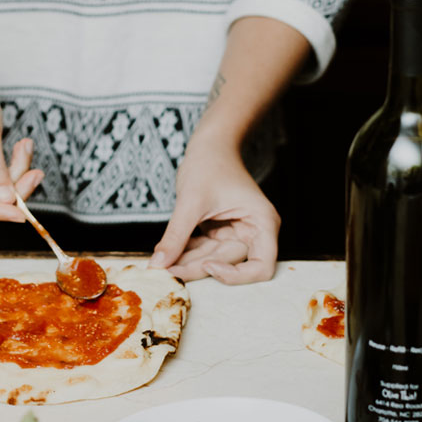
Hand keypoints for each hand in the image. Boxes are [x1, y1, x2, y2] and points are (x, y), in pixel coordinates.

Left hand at [150, 136, 279, 283]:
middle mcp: (254, 231)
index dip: (236, 276)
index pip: (261, 267)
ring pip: (213, 260)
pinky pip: (203, 250)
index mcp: (262, 222)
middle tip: (166, 272)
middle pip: (231, 264)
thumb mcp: (191, 201)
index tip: (207, 266)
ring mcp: (237, 233)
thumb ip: (176, 235)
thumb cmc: (208, 163)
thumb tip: (158, 265)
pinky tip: (166, 255)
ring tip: (161, 266)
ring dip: (187, 263)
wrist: (208, 145)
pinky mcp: (220, 232)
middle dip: (198, 268)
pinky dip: (185, 253)